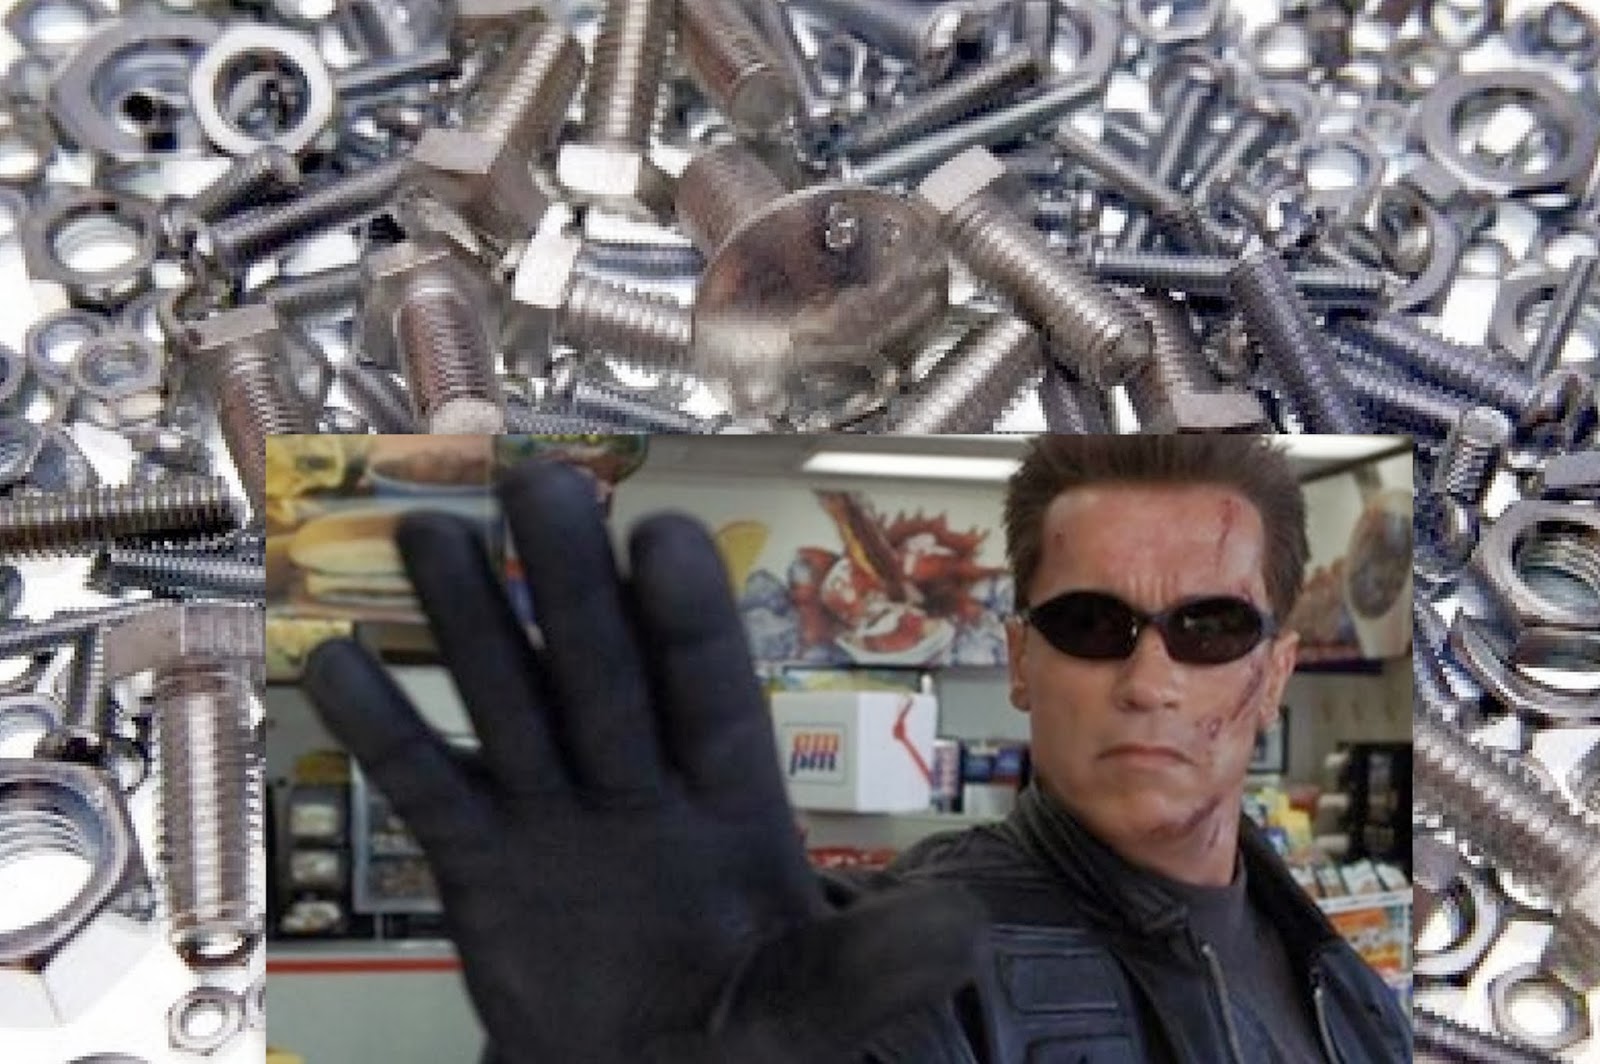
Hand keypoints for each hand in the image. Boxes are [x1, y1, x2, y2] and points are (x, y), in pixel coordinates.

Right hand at [304, 461, 983, 1062]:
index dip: (688, 618)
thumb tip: (968, 930)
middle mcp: (638, 779)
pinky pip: (428, 785)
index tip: (663, 535)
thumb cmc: (743, 1033)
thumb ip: (876, 969)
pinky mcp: (482, 859)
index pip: (709, 690)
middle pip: (599, 666)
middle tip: (538, 482)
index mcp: (731, 797)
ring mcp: (555, 811)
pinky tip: (337, 659)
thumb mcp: (816, 1008)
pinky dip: (385, 729)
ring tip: (429, 532)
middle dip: (568, 581)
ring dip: (470, 620)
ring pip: (510, 698)